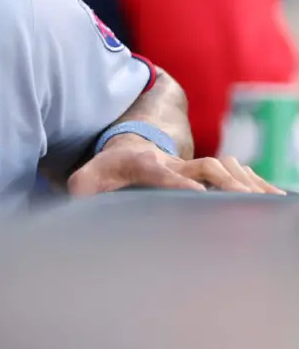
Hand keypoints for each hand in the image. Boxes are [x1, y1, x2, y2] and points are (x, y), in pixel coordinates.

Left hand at [67, 134, 285, 195]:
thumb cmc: (108, 169)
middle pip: (204, 166)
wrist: (128, 148)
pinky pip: (234, 174)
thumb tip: (77, 195)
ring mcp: (191, 165)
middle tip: (244, 199)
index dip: (178, 180)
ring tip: (267, 200)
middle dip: (224, 180)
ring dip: (246, 183)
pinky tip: (272, 197)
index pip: (162, 172)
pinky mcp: (203, 172)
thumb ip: (81, 186)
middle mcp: (172, 162)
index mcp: (143, 164)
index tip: (196, 191)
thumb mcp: (87, 177)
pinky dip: (254, 183)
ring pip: (224, 168)